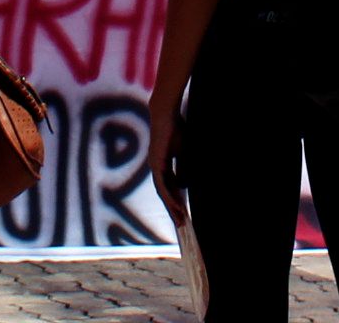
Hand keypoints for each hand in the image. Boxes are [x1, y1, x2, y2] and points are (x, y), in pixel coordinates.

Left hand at [148, 101, 188, 222]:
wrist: (166, 115)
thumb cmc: (175, 129)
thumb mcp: (182, 152)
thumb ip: (182, 168)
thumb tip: (183, 185)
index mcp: (161, 164)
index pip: (168, 187)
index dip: (176, 200)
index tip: (183, 212)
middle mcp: (156, 168)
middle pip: (164, 193)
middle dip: (173, 208)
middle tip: (181, 223)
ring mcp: (154, 167)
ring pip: (163, 193)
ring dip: (171, 207)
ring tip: (180, 220)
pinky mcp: (156, 164)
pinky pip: (162, 185)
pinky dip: (169, 197)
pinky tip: (176, 207)